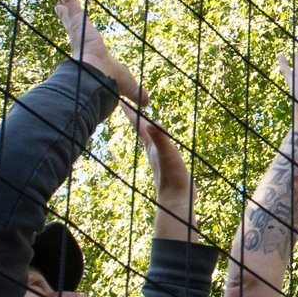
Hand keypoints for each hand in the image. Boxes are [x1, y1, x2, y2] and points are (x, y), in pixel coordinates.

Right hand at [52, 0, 144, 105]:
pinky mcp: (77, 22)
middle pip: (72, 23)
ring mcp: (77, 29)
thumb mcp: (127, 84)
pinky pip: (70, 1)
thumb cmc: (110, 82)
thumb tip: (146, 105)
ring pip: (69, 9)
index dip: (78, 34)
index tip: (76, 28)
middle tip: (59, 7)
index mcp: (89, 52)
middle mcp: (80, 39)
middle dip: (66, 15)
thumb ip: (136, 93)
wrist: (98, 76)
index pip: (82, 40)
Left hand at [122, 102, 193, 217]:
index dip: (130, 111)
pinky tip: (158, 140)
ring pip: (148, 136)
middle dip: (133, 116)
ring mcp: (158, 156)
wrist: (177, 198)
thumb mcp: (167, 153)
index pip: (138, 124)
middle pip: (139, 128)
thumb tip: (150, 123)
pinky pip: (158, 144)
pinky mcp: (166, 162)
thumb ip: (160, 138)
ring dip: (143, 126)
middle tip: (125, 103)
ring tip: (141, 119)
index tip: (120, 98)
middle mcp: (151, 149)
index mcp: (150, 144)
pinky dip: (156, 137)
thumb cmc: (172, 176)